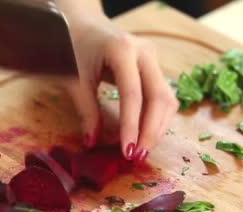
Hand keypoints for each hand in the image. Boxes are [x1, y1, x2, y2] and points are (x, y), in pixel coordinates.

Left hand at [63, 15, 178, 160]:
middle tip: (138, 157)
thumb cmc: (74, 48)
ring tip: (142, 151)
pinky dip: (157, 119)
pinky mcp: (155, 67)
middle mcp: (145, 52)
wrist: (83, 24)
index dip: (132, 126)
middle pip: (158, 98)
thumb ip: (86, 111)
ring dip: (157, 128)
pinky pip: (164, 97)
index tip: (127, 152)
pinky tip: (146, 135)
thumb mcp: (75, 79)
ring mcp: (153, 59)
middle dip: (151, 131)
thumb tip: (92, 144)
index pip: (133, 95)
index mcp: (123, 50)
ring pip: (167, 100)